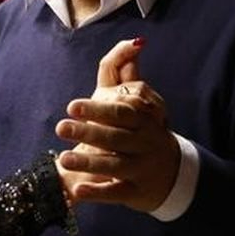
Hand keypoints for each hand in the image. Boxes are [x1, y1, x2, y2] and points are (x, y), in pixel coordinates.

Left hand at [54, 39, 180, 212]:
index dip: (97, 109)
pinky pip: (116, 193)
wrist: (173, 174)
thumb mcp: (140, 103)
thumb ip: (130, 74)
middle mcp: (144, 143)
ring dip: (88, 162)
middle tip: (61, 127)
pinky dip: (97, 192)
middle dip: (88, 132)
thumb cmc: (145, 131)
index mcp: (144, 120)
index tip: (72, 106)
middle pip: (115, 137)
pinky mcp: (135, 192)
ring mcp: (141, 169)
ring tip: (63, 159)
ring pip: (114, 165)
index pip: (121, 112)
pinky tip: (77, 192)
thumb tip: (134, 42)